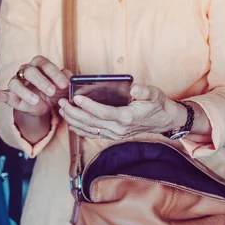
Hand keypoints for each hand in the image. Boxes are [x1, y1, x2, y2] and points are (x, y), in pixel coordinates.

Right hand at [0, 56, 69, 116]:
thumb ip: (68, 79)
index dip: (55, 74)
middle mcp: (26, 70)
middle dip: (42, 81)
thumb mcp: (65, 85)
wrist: (49, 104)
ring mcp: (17, 82)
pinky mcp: (10, 95)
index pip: (45, 65)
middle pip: (30, 72)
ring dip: (25, 92)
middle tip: (52, 91)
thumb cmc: (57, 89)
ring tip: (36, 101)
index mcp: (40, 64)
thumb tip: (70, 77)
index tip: (64, 85)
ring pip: (15, 83)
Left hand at [58, 84, 185, 140]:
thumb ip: (144, 92)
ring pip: (89, 130)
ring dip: (74, 120)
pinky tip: (71, 122)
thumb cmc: (157, 104)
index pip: (103, 113)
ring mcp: (115, 134)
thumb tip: (134, 88)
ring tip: (62, 110)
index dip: (88, 106)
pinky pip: (93, 134)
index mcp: (127, 117)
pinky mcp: (113, 135)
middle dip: (74, 113)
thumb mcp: (154, 94)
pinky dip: (80, 129)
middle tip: (62, 102)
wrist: (163, 120)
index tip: (75, 97)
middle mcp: (119, 128)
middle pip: (91, 122)